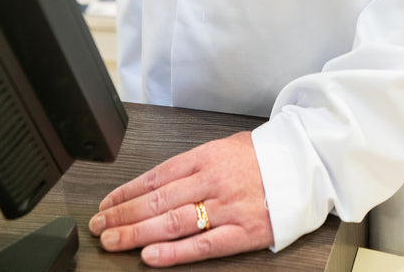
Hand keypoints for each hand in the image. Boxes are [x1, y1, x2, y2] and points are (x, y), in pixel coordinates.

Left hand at [88, 130, 273, 265]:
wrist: (304, 164)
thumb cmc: (263, 157)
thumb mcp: (224, 147)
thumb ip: (192, 166)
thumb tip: (155, 184)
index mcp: (206, 157)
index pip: (156, 176)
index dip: (127, 192)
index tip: (106, 204)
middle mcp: (212, 181)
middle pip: (157, 200)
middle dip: (123, 214)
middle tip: (99, 226)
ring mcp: (226, 207)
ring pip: (173, 222)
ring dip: (138, 233)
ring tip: (113, 240)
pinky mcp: (242, 233)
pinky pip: (203, 245)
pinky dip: (174, 252)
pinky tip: (151, 256)